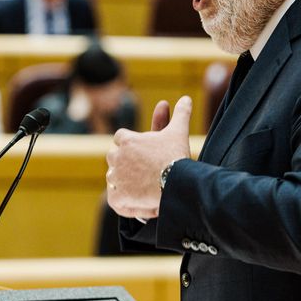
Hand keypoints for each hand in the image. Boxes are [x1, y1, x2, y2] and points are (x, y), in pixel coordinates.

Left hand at [106, 96, 191, 217]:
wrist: (176, 184)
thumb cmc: (176, 156)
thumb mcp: (178, 132)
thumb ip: (180, 114)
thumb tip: (186, 98)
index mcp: (126, 141)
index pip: (121, 138)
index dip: (131, 144)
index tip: (142, 152)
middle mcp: (116, 158)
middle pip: (114, 158)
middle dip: (125, 163)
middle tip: (143, 170)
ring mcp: (115, 179)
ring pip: (113, 178)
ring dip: (124, 182)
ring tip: (143, 187)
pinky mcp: (116, 198)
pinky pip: (114, 199)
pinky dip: (123, 202)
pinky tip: (138, 202)